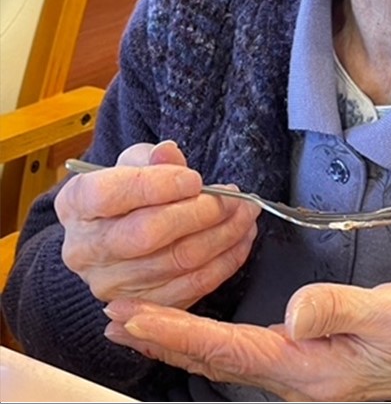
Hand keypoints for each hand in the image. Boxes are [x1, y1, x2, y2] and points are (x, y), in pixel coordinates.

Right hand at [54, 141, 258, 309]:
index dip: (158, 186)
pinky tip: (240, 239)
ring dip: (223, 236)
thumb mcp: (134, 163)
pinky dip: (225, 262)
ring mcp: (111, 285)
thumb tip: (168, 152)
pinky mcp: (142, 306)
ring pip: (177, 263)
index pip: (111, 196)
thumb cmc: (126, 191)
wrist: (114, 235)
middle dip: (201, 213)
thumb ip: (152, 158)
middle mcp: (85, 250)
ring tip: (246, 214)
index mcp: (76, 204)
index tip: (194, 178)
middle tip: (233, 198)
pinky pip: (192, 288)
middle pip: (147, 234)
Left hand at [103, 280, 390, 401]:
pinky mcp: (296, 362)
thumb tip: (293, 312)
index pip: (227, 349)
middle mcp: (289, 377)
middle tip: (115, 316)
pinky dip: (202, 341)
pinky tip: (190, 331)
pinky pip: (235, 354)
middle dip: (162, 339)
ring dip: (175, 341)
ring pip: (219, 360)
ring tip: (136, 322)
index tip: (134, 316)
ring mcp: (291, 374)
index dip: (178, 333)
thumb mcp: (386, 315)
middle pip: (212, 360)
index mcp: (303, 367)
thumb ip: (339, 310)